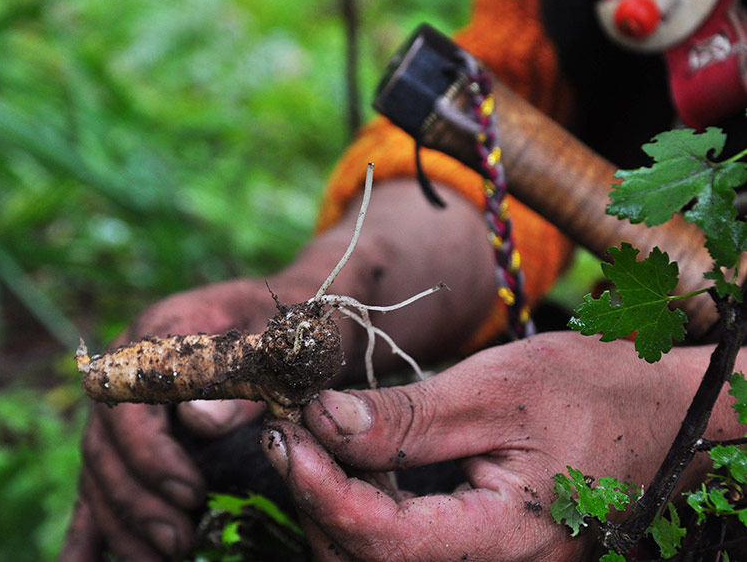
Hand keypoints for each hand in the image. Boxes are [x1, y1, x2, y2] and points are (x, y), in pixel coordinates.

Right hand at [61, 280, 274, 560]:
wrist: (297, 329)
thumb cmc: (291, 334)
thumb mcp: (282, 345)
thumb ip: (246, 377)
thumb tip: (198, 420)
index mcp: (163, 333)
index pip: (131, 397)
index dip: (150, 450)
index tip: (191, 492)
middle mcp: (130, 371)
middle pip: (105, 441)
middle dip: (137, 499)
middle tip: (178, 541)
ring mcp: (125, 409)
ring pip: (98, 470)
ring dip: (122, 521)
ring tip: (161, 559)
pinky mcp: (128, 444)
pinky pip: (97, 486)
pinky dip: (89, 529)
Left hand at [262, 332, 722, 561]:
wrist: (651, 413)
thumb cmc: (587, 394)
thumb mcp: (495, 391)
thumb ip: (408, 418)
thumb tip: (323, 420)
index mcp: (504, 539)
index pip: (384, 541)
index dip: (320, 491)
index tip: (285, 435)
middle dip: (315, 499)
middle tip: (289, 432)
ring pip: (376, 561)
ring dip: (331, 505)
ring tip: (309, 442)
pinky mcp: (475, 551)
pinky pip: (400, 547)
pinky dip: (362, 506)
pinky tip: (349, 463)